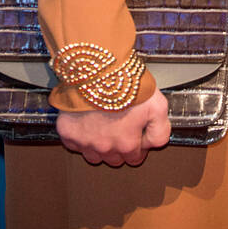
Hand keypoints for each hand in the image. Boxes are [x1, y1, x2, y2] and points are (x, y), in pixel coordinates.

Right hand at [56, 88, 171, 165]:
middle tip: (121, 125)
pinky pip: (74, 145)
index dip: (138, 145)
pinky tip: (88, 122)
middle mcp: (105, 148)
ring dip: (101, 145)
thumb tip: (154, 143)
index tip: (136, 132)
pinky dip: (81, 137)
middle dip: (120, 147)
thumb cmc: (126, 84)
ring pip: (95, 156)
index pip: (135, 158)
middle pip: (115, 160)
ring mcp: (84, 142)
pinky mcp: (68, 133)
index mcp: (127, 144)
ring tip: (105, 124)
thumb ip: (160, 131)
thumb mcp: (157, 106)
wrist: (98, 69)